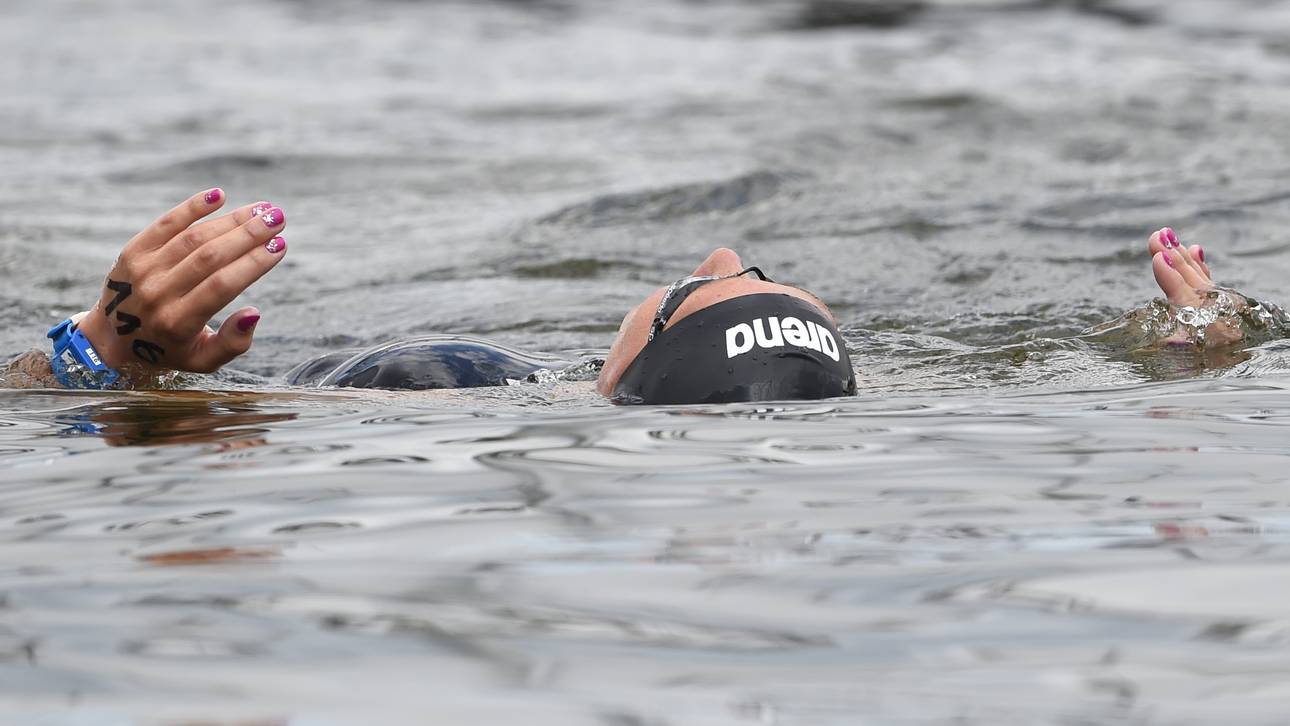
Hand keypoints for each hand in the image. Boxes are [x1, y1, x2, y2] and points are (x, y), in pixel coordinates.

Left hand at [77, 188, 287, 374]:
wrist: (114, 339)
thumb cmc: (171, 349)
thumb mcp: (204, 360)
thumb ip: (232, 344)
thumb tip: (254, 313)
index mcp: (179, 323)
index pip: (223, 285)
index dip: (254, 263)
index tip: (281, 245)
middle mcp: (158, 294)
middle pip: (210, 256)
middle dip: (248, 235)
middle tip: (278, 218)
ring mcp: (143, 270)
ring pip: (193, 237)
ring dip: (231, 220)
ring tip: (262, 209)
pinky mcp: (133, 252)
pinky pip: (166, 224)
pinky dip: (192, 207)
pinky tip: (219, 195)